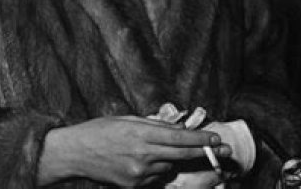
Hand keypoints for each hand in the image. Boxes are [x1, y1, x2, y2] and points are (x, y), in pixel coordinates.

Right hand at [39, 116, 230, 186]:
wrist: (75, 153)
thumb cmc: (98, 131)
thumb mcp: (125, 120)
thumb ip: (152, 124)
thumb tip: (176, 127)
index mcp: (140, 133)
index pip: (179, 136)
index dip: (201, 138)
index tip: (216, 137)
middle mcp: (143, 153)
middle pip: (182, 153)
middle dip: (206, 151)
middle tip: (225, 150)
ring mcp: (139, 172)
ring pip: (169, 166)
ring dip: (172, 159)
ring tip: (153, 151)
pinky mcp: (135, 185)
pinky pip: (156, 177)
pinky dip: (156, 169)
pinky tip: (141, 162)